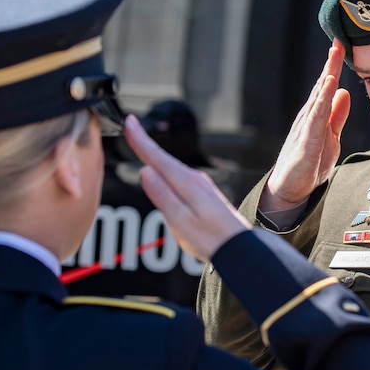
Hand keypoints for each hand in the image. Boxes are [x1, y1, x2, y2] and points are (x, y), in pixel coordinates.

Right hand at [123, 115, 249, 261]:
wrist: (240, 248)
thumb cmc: (211, 238)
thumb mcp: (180, 220)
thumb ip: (162, 195)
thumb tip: (146, 171)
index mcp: (186, 183)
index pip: (157, 157)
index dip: (141, 139)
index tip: (129, 121)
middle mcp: (195, 179)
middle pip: (164, 159)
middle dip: (146, 144)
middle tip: (129, 128)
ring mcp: (202, 186)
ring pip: (172, 168)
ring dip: (156, 156)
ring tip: (141, 145)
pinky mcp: (206, 195)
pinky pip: (180, 176)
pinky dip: (167, 168)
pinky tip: (164, 171)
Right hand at [261, 40, 350, 209]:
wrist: (291, 188)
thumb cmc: (309, 162)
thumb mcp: (330, 135)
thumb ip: (337, 116)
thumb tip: (344, 93)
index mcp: (317, 114)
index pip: (327, 85)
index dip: (335, 65)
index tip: (344, 44)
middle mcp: (309, 116)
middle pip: (321, 84)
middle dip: (331, 62)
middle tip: (339, 39)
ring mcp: (306, 128)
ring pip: (318, 97)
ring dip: (326, 76)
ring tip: (334, 57)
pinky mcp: (306, 142)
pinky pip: (315, 119)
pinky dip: (321, 102)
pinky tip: (328, 88)